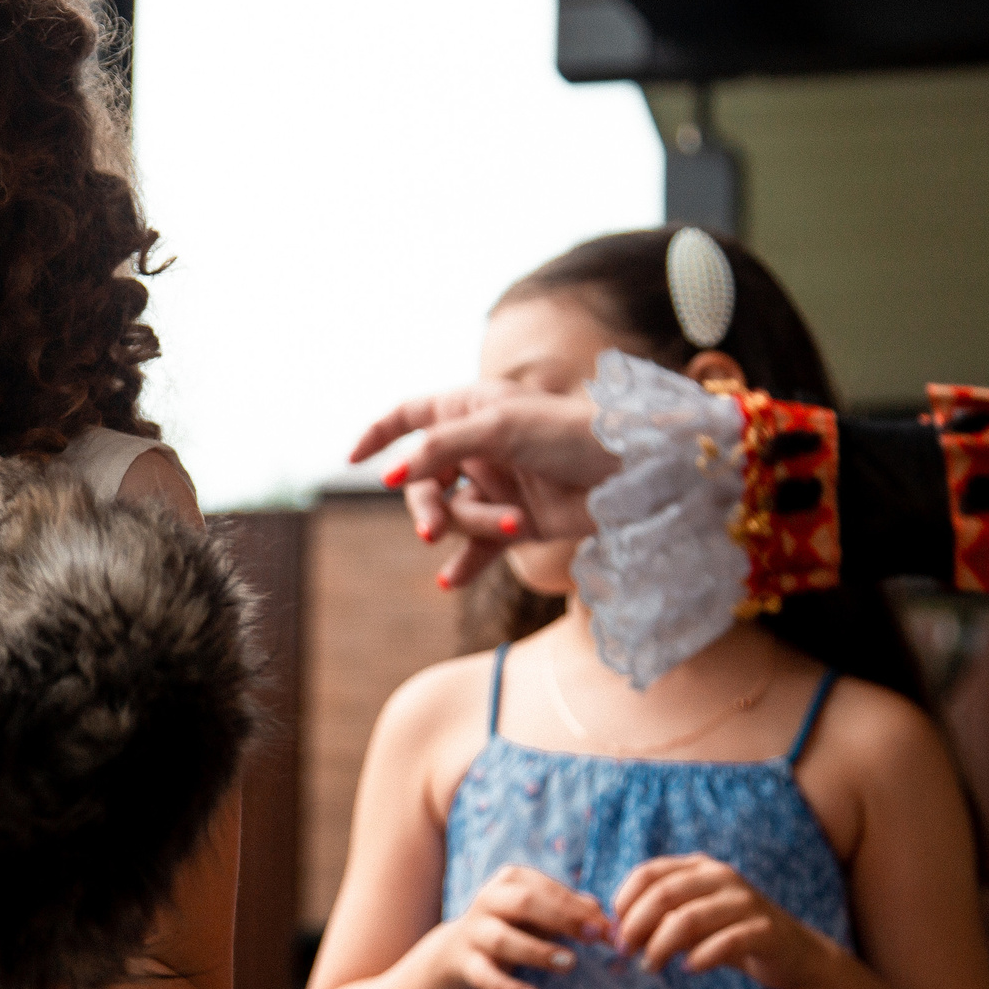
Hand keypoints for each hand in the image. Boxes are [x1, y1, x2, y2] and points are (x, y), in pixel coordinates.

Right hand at [351, 383, 616, 587]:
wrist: (636, 474)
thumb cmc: (572, 433)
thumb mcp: (499, 429)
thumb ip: (439, 450)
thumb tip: (390, 478)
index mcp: (472, 408)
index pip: (409, 416)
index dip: (379, 434)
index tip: (352, 459)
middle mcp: (479, 446)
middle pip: (423, 480)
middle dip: (427, 505)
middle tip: (432, 530)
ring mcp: (497, 485)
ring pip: (453, 514)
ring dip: (474, 525)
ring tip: (509, 526)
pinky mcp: (517, 522)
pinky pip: (477, 547)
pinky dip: (466, 563)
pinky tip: (451, 581)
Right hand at [430, 864, 610, 988]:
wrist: (461, 948)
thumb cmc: (517, 925)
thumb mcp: (543, 912)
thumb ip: (576, 913)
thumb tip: (610, 925)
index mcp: (511, 880)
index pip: (547, 889)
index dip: (577, 908)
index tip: (605, 929)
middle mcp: (489, 900)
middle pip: (523, 903)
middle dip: (561, 918)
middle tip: (592, 937)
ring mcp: (474, 931)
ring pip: (502, 939)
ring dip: (537, 951)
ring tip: (569, 963)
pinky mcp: (466, 963)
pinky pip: (485, 976)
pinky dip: (508, 988)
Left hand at [610, 853, 837, 988]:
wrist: (793, 955)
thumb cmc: (730, 934)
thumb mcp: (691, 919)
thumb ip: (659, 917)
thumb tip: (615, 931)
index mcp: (699, 867)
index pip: (648, 872)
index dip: (624, 900)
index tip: (613, 929)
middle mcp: (721, 877)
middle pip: (663, 894)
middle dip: (636, 925)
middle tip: (624, 951)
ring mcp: (745, 902)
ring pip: (689, 918)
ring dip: (661, 946)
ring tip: (649, 966)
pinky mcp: (765, 930)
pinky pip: (725, 942)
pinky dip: (700, 957)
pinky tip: (688, 969)